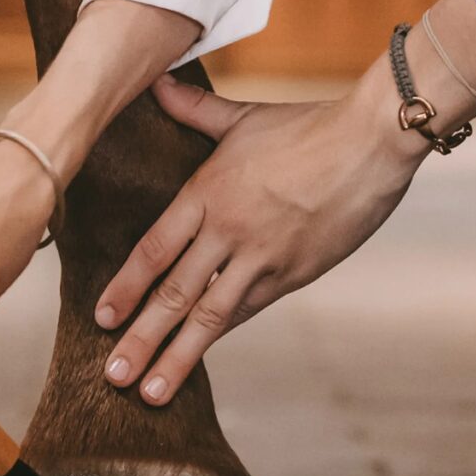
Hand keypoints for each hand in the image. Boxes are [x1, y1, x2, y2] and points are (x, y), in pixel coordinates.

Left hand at [94, 73, 425, 405]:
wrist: (374, 141)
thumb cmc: (307, 126)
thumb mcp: (243, 118)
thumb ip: (194, 111)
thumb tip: (157, 83)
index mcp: (208, 194)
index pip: (153, 250)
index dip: (125, 288)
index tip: (101, 319)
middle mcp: (228, 231)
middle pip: (173, 294)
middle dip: (139, 339)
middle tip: (110, 376)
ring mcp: (262, 257)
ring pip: (209, 315)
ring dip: (176, 357)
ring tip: (149, 393)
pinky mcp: (294, 274)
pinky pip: (249, 309)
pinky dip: (221, 334)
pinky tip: (200, 358)